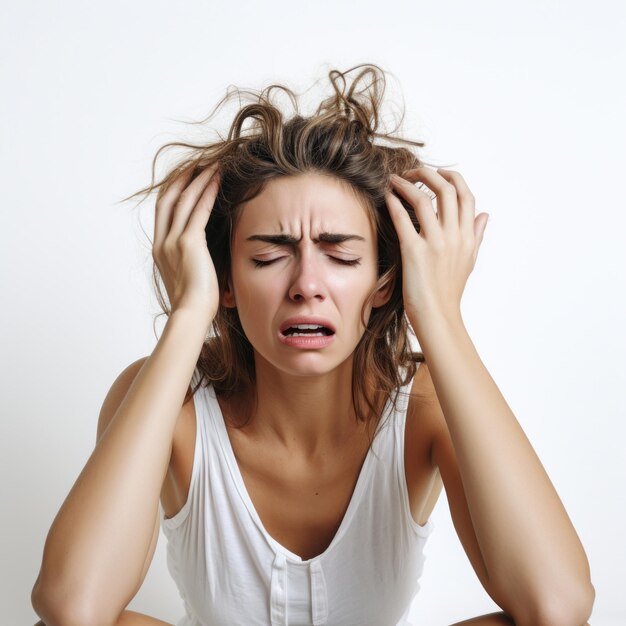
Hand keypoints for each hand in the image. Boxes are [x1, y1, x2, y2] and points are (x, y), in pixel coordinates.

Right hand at [152, 162, 221, 320]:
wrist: (191, 315)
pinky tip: (217, 180)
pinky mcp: (188, 243)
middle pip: (168, 199)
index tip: (186, 178)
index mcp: (160, 250)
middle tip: (197, 164)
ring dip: (198, 180)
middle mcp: (162, 242)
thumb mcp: (189, 278)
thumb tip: (205, 258)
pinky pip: (198, 211)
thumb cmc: (195, 305)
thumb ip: (192, 262)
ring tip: (211, 165)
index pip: (163, 211)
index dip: (174, 191)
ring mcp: (172, 242)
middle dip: (182, 178)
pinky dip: (207, 193)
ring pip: (183, 200)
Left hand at [385, 167, 488, 328]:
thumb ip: (477, 235)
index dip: (453, 178)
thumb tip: (485, 215)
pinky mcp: (414, 252)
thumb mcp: (469, 260)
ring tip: (395, 180)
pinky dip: (395, 202)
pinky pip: (403, 220)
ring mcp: (435, 244)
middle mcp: (454, 236)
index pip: (466, 195)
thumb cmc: (449, 290)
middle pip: (446, 190)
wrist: (438, 315)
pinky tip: (388, 195)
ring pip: (423, 200)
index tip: (439, 171)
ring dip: (407, 183)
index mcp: (468, 237)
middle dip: (428, 174)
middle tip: (413, 171)